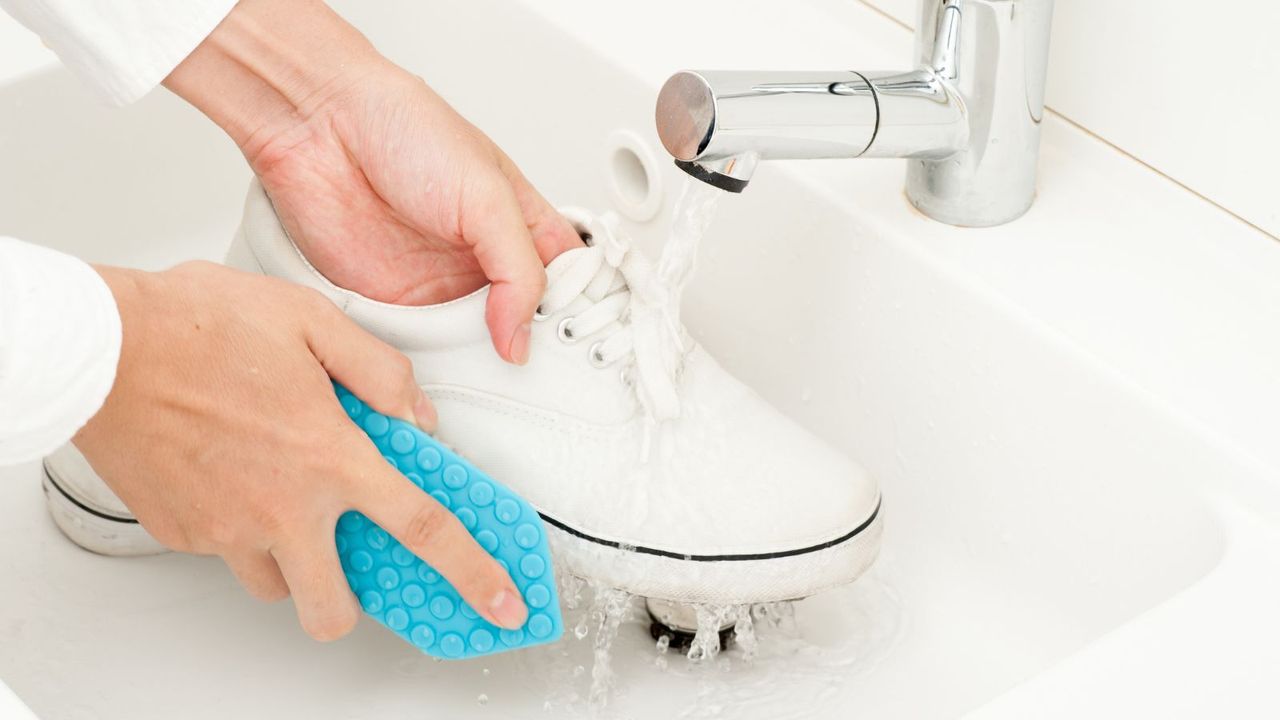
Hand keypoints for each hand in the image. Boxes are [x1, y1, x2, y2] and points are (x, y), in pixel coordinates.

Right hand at [75, 262, 528, 639]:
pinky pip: (224, 552)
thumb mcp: (312, 321)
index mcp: (330, 457)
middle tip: (347, 555)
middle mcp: (282, 508)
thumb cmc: (199, 324)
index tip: (501, 604)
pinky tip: (229, 472)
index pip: (422, 529)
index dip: (472, 574)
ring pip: (275, 584)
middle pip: (335, 608)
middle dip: (352, 599)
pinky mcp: (180, 534)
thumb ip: (380, 372)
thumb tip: (417, 415)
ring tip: (278, 495)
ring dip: (291, 559)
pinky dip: (238, 528)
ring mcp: (227, 529)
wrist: (100, 347)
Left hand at [164, 0, 581, 364]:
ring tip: (485, 377)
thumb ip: (518, 269)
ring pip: (470, 349)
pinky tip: (436, 367)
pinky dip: (425, 366)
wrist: (319, 128)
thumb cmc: (403, 128)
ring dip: (477, 367)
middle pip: (522, 327)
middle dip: (529, 354)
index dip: (575, 319)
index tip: (574, 351)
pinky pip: (417, 350)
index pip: (566, 285)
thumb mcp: (487, 195)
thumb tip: (522, 335)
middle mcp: (482, 262)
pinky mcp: (392, 307)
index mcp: (521, 227)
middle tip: (535, 378)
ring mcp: (438, 288)